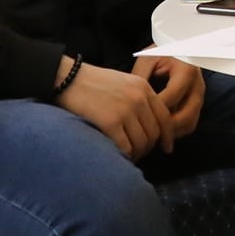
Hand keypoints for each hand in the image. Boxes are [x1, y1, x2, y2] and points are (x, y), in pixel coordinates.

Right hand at [55, 60, 175, 159]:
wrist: (67, 78)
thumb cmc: (91, 83)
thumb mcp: (123, 83)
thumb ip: (137, 99)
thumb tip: (145, 125)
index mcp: (143, 88)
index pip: (165, 117)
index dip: (167, 136)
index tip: (166, 147)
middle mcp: (139, 99)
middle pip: (154, 132)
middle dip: (148, 147)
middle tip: (138, 154)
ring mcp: (126, 110)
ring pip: (142, 143)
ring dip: (136, 154)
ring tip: (127, 157)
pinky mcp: (110, 122)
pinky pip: (125, 147)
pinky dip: (124, 156)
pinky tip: (117, 157)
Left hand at [130, 55, 205, 142]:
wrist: (173, 48)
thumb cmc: (158, 53)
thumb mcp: (147, 60)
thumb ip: (139, 79)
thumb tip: (128, 102)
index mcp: (187, 70)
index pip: (173, 96)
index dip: (155, 109)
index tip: (136, 118)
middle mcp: (198, 84)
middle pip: (186, 113)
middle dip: (165, 127)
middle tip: (145, 133)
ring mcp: (199, 96)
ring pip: (189, 122)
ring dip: (171, 132)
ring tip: (151, 136)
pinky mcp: (197, 104)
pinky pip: (190, 124)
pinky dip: (176, 131)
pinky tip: (159, 132)